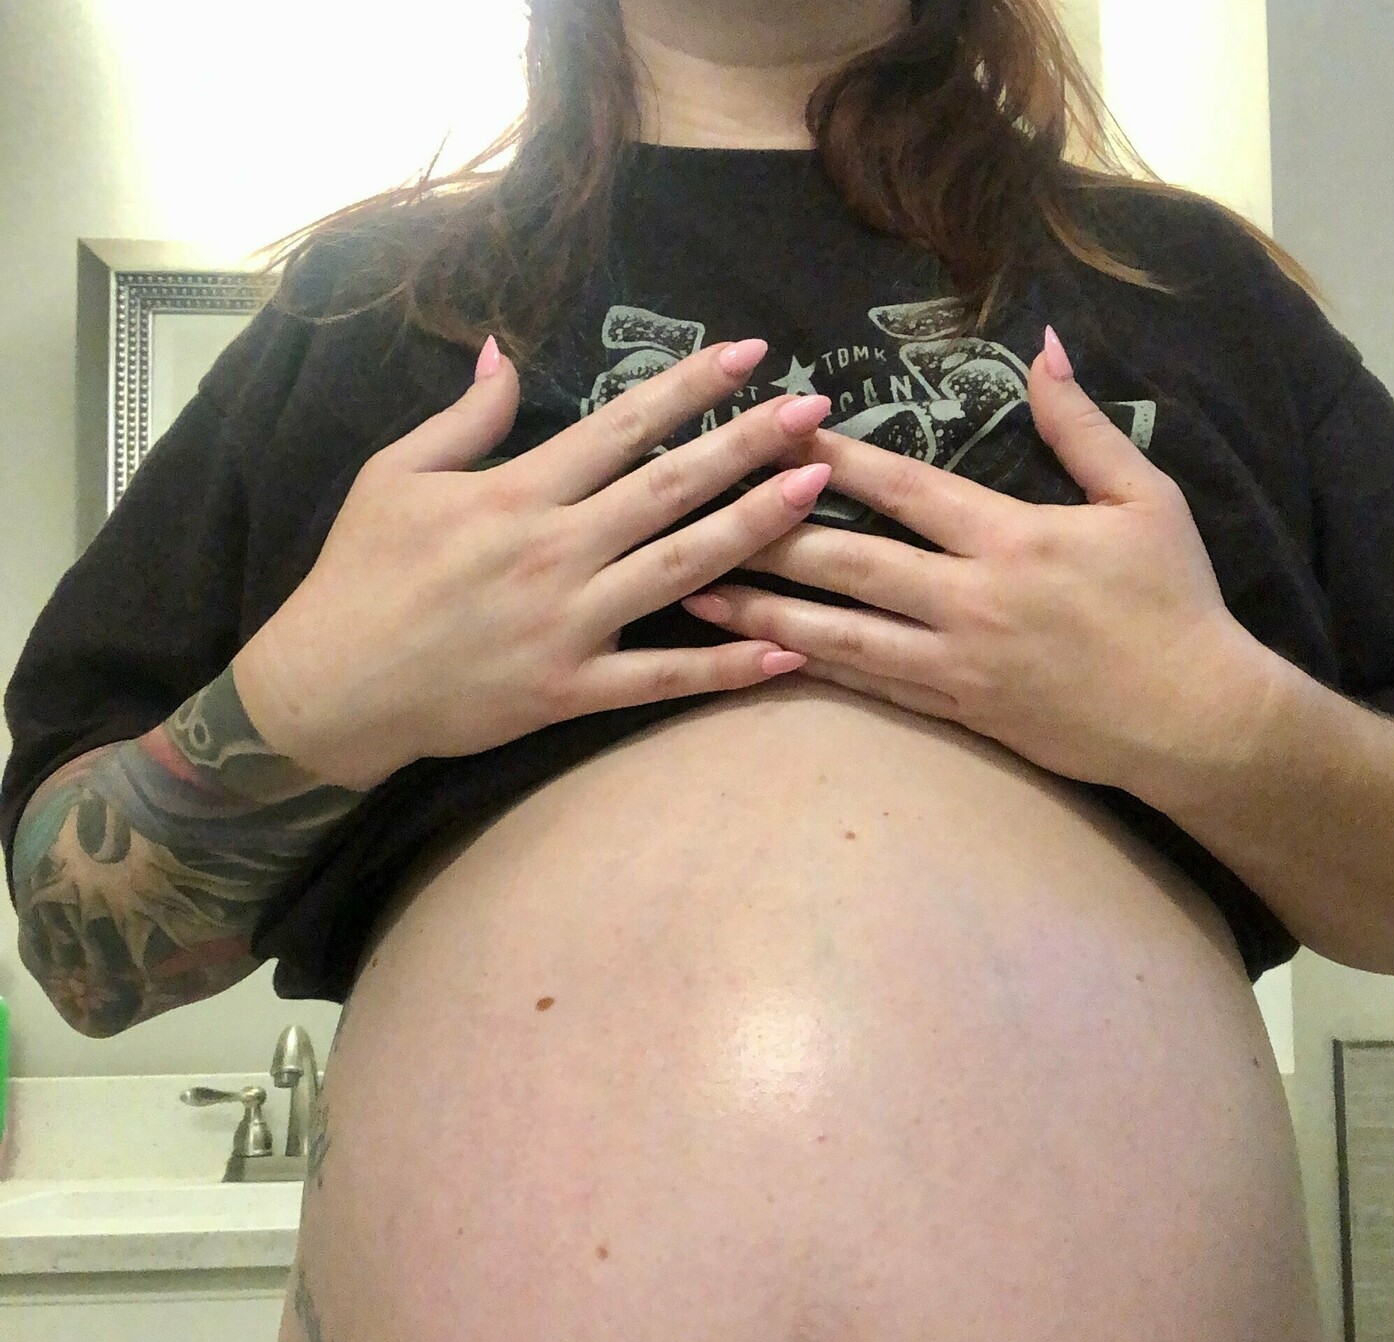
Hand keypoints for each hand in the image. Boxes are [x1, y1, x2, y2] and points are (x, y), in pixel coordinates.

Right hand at [231, 337, 830, 792]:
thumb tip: (507, 351)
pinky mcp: (570, 690)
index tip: (748, 354)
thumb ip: (466, 417)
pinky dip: (723, 668)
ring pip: (680, 569)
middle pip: (669, 487)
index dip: (688, 386)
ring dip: (753, 528)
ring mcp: (568, 624)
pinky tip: (784, 650)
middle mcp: (553, 551)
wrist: (329, 687)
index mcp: (516, 491)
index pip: (621, 426)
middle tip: (817, 413)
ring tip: (816, 491)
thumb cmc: (360, 576)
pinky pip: (661, 679)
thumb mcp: (395, 475)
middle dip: (747, 444)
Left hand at [680, 326, 1269, 794]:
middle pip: (849, 566)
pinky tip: (758, 661)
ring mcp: (958, 666)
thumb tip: (1043, 347)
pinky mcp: (959, 714)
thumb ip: (1083, 426)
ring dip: (763, 617)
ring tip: (694, 598)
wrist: (1193, 721)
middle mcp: (971, 602)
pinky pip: (872, 690)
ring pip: (841, 638)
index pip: (904, 490)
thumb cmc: (1176, 604)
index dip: (833, 459)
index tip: (772, 429)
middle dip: (767, 538)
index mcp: (1012, 539)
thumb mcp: (1146, 499)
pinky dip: (813, 672)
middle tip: (695, 517)